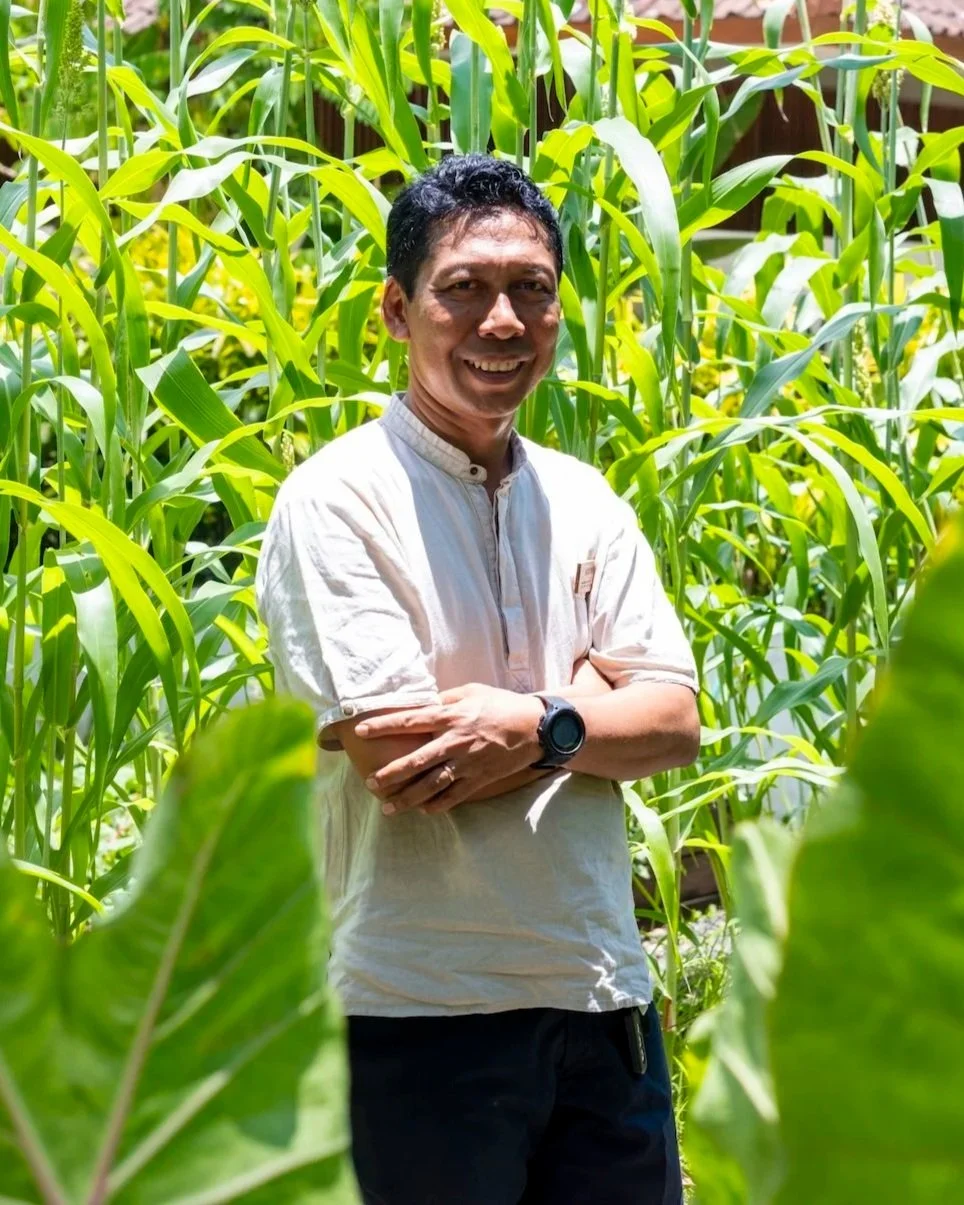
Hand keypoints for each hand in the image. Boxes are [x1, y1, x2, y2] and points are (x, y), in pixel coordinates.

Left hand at [357, 683, 544, 815]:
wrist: (535, 727)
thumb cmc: (501, 704)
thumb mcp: (471, 691)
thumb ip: (444, 698)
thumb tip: (421, 703)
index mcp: (451, 716)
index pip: (410, 721)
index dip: (383, 726)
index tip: (361, 730)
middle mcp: (455, 741)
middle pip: (416, 760)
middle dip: (390, 773)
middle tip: (370, 782)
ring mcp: (468, 763)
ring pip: (432, 784)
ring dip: (408, 798)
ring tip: (388, 808)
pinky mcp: (480, 778)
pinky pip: (454, 796)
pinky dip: (437, 805)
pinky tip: (422, 810)